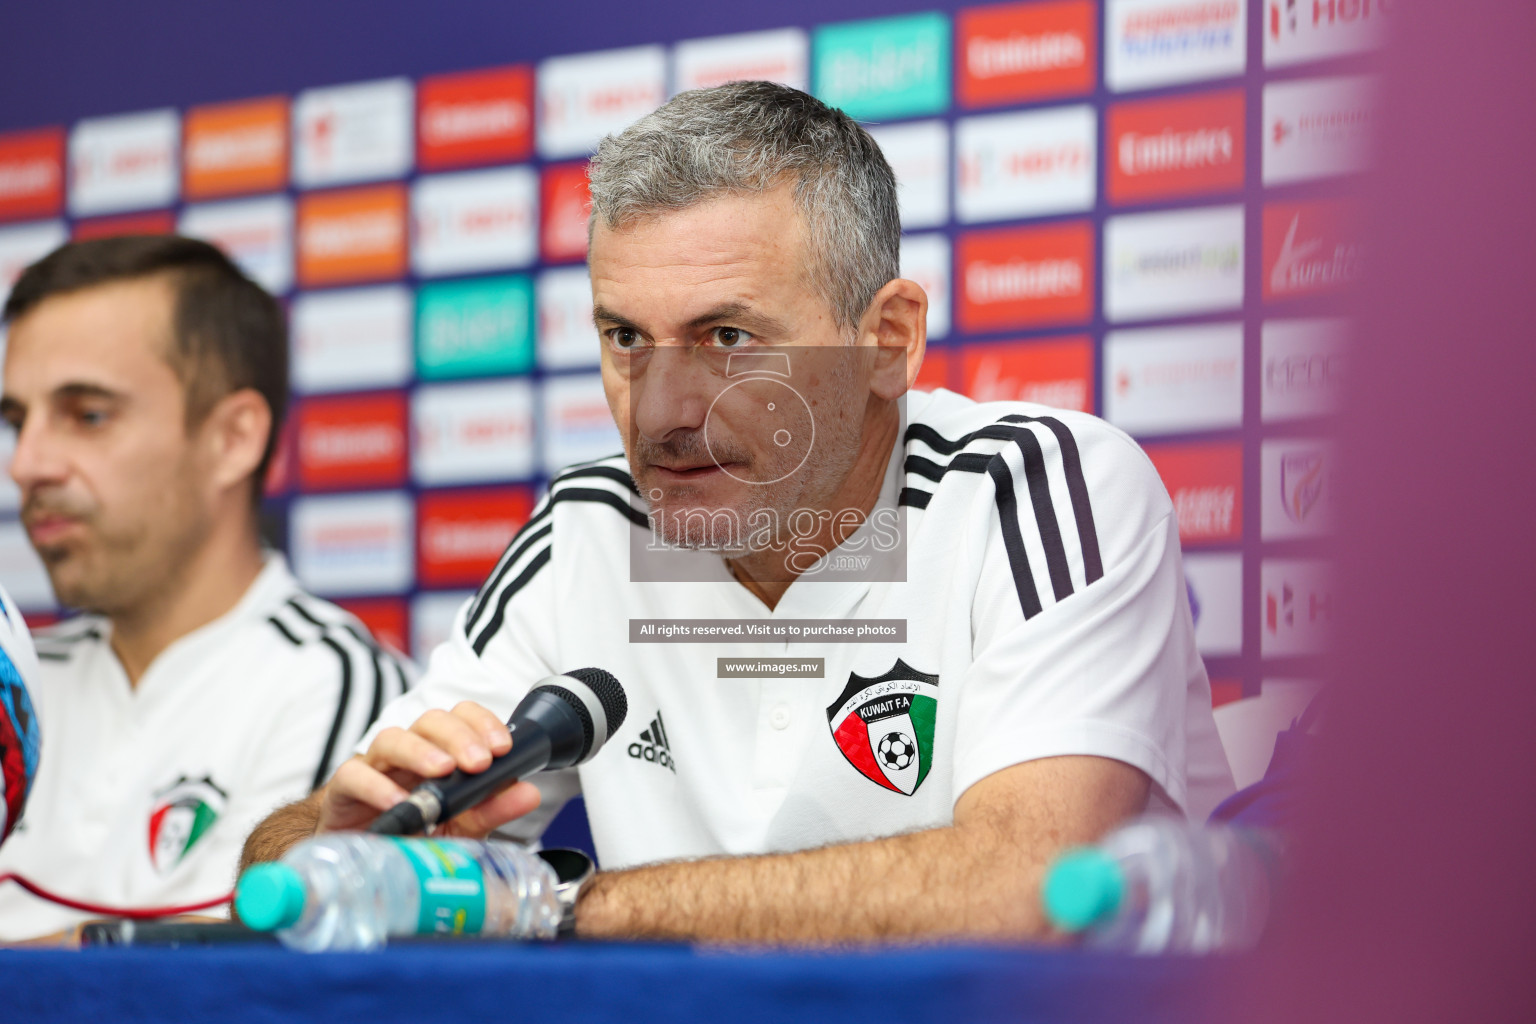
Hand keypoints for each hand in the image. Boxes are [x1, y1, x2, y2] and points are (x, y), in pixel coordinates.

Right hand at [318, 702, 541, 838]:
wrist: (362, 869)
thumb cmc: (412, 839)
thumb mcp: (459, 828)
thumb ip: (491, 809)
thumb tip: (528, 792)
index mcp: (438, 754)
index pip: (461, 717)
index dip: (482, 723)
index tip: (503, 747)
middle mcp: (407, 755)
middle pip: (430, 721)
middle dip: (459, 736)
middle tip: (479, 762)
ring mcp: (374, 769)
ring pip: (392, 738)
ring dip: (420, 750)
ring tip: (443, 770)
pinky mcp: (342, 792)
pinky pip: (354, 776)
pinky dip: (377, 786)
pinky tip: (399, 801)